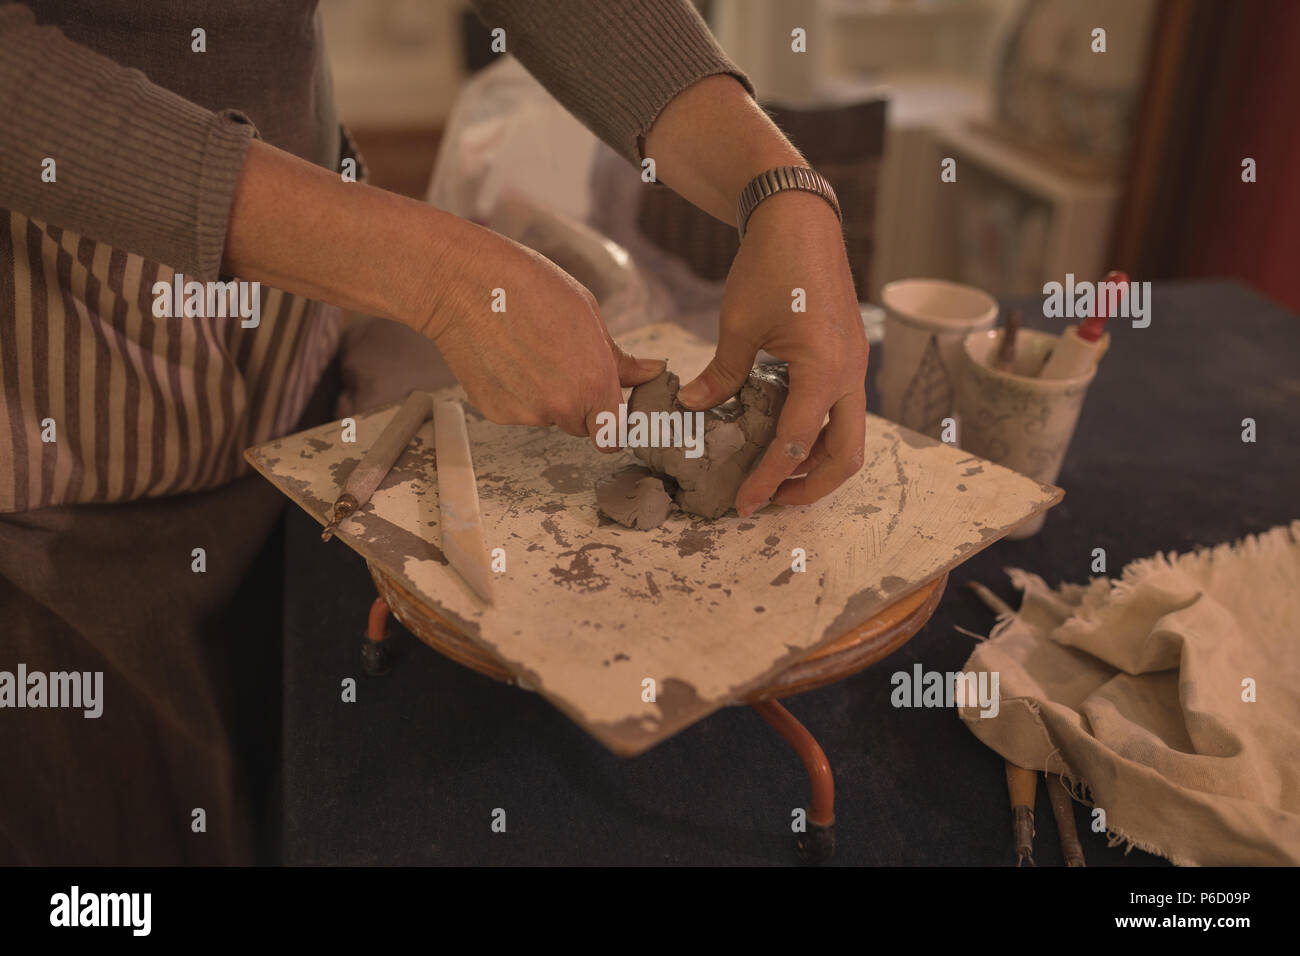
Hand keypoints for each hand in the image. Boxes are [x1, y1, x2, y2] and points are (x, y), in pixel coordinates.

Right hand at [418, 222, 663, 443]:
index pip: (612, 437)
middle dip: (578, 403)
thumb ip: (621, 359)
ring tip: (528, 349)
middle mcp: (559, 407)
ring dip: (545, 395)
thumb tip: (651, 373)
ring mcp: (523, 413)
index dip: (611, 425)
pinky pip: (516, 410)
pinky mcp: (494, 411)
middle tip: (561, 360)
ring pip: (546, 415)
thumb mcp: (589, 315)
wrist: (464, 284)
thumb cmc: (529, 288)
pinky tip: (506, 356)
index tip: (607, 409)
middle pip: (579, 425)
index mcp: (593, 385)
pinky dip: (515, 392)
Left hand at [678, 192, 867, 515]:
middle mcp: (849, 374)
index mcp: (823, 370)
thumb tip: (692, 409)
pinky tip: (781, 435)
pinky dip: (816, 432)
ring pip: (848, 435)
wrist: (800, 220)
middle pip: (846, 454)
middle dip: (812, 487)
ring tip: (774, 476)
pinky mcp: (847, 358)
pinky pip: (840, 410)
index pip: (795, 444)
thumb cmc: (770, 265)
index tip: (743, 504)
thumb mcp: (738, 325)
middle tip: (772, 502)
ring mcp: (853, 366)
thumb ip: (721, 375)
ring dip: (816, 461)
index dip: (767, 480)